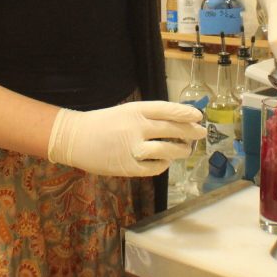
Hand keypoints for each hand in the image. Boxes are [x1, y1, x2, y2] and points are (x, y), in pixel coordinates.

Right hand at [47, 100, 205, 176]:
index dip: (185, 112)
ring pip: (167, 149)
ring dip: (181, 150)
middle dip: (190, 131)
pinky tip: (165, 161)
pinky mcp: (129, 166)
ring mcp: (134, 148)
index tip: (198, 116)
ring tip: (186, 150)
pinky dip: (163, 164)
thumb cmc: (103, 123)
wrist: (75, 138)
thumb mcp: (126, 112)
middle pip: (172, 129)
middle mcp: (137, 127)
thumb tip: (177, 123)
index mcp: (136, 110)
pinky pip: (155, 167)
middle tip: (201, 133)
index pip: (167, 110)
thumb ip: (148, 117)